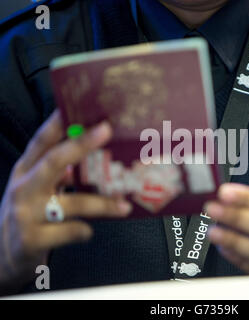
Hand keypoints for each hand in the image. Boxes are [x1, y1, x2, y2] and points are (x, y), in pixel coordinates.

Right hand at [0, 111, 131, 293]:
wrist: (1, 254)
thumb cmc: (26, 214)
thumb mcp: (35, 188)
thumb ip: (57, 173)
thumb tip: (90, 158)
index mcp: (25, 170)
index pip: (41, 141)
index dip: (58, 122)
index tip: (80, 107)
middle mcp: (23, 187)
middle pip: (54, 161)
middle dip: (81, 144)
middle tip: (106, 130)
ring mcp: (25, 214)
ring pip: (71, 202)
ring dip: (102, 203)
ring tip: (123, 205)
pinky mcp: (31, 239)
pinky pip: (70, 231)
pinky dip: (84, 231)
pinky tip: (89, 231)